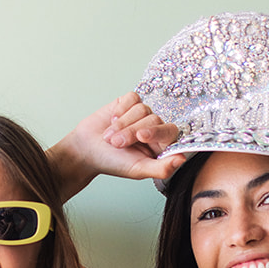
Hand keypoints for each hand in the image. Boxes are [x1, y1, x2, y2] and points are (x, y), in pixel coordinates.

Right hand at [51, 95, 184, 197]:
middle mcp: (154, 128)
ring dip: (122, 124)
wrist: (86, 150)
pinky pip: (132, 98)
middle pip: (154, 119)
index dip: (156, 132)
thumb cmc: (112, 163)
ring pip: (142, 108)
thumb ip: (161, 168)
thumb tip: (182, 159)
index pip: (170, 132)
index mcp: (161, 146)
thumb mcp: (137, 169)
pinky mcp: (129, 102)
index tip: (141, 137)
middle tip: (117, 144)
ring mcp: (142, 114)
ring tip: (110, 137)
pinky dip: (120, 110)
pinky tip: (112, 120)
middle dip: (131, 131)